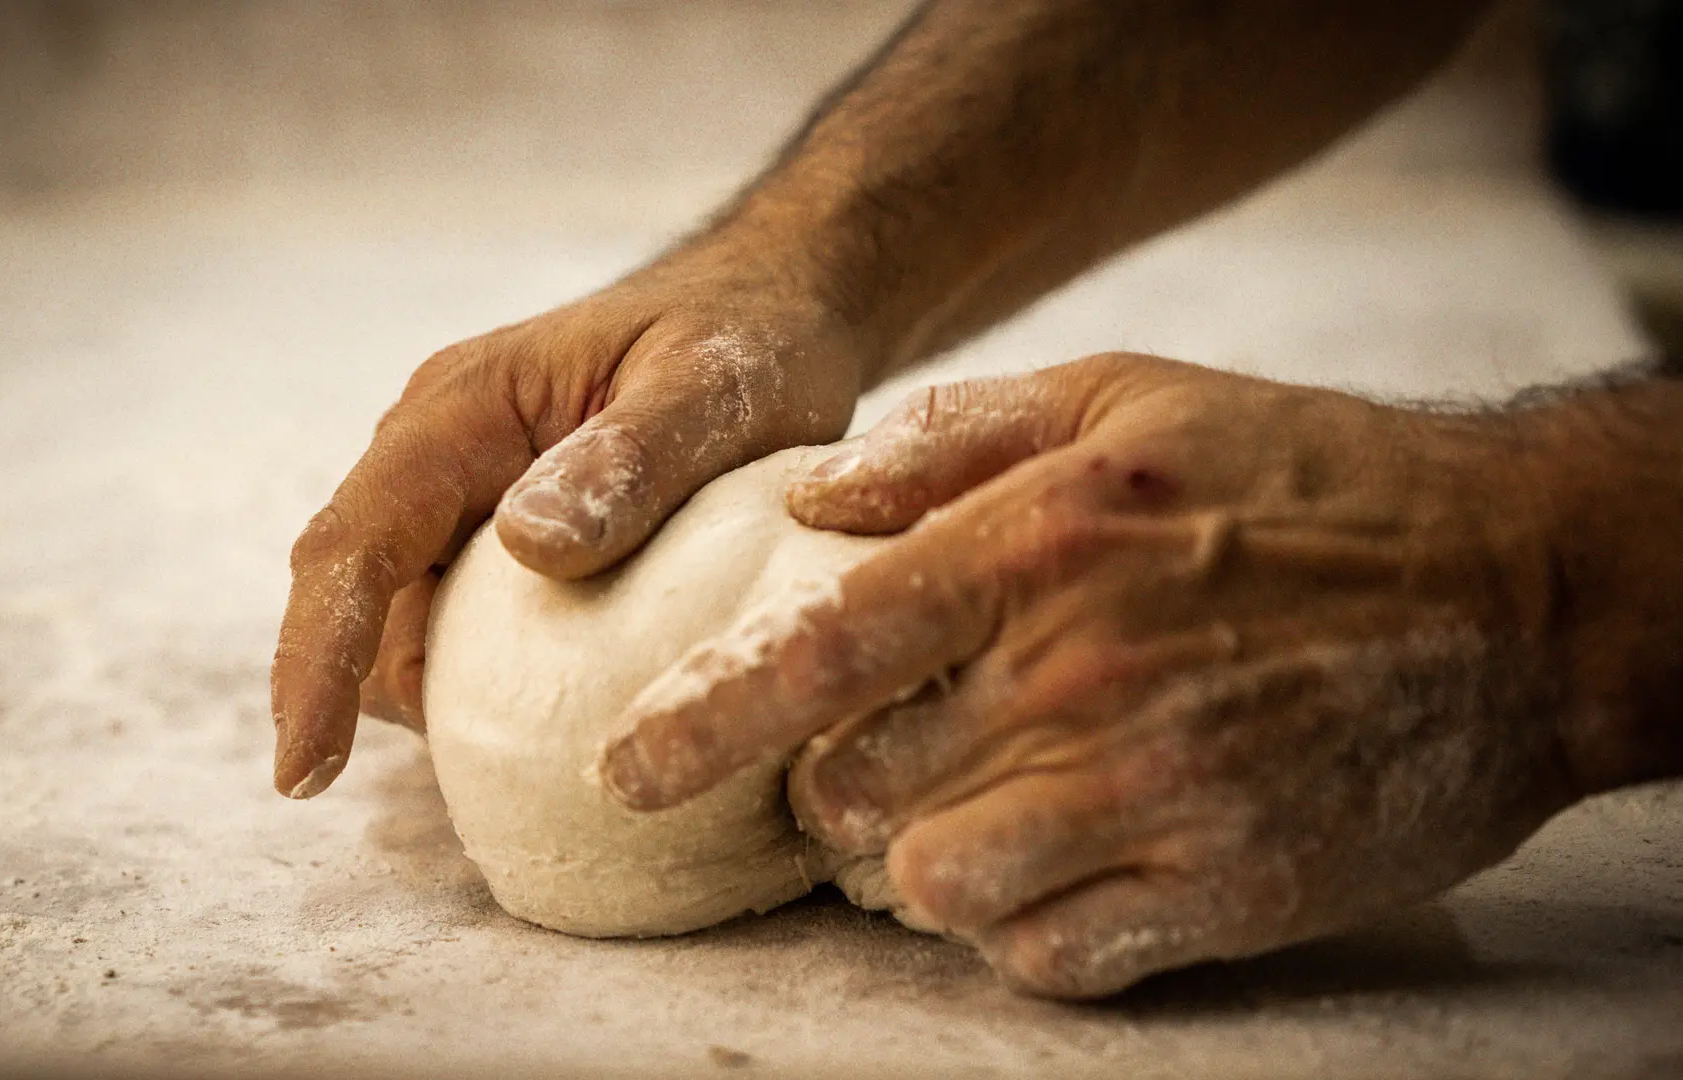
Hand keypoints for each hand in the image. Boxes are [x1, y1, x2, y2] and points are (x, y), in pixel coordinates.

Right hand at [271, 246, 866, 796]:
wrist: (775, 308)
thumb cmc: (750, 336)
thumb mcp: (714, 389)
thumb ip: (634, 459)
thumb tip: (527, 546)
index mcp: (462, 411)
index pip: (355, 543)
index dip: (318, 659)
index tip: (301, 771)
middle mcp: (439, 452)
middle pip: (355, 592)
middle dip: (348, 692)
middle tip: (428, 786)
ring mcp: (465, 493)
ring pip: (403, 618)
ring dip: (430, 689)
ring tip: (517, 761)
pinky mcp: (501, 532)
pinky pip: (460, 620)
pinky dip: (480, 677)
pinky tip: (551, 721)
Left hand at [601, 353, 1591, 996]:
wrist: (1512, 592)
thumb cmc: (1302, 481)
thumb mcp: (1128, 396)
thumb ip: (956, 439)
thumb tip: (811, 495)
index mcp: (1037, 548)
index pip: (819, 652)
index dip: (701, 722)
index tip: (623, 773)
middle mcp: (1076, 680)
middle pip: (855, 789)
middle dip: (824, 792)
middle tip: (856, 764)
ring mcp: (1150, 799)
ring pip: (933, 886)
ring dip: (913, 863)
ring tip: (955, 813)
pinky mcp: (1218, 891)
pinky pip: (1044, 956)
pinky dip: (1016, 926)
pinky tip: (1050, 864)